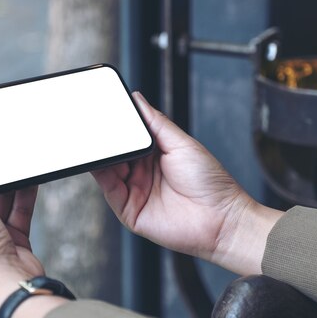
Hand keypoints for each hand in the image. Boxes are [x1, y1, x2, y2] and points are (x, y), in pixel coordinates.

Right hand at [92, 92, 282, 274]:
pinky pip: (109, 190)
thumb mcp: (181, 143)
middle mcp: (142, 172)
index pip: (128, 137)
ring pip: (107, 169)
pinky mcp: (129, 210)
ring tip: (96, 141)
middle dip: (105, 140)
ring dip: (100, 155)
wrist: (220, 218)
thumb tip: (137, 99)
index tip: (104, 110)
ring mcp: (135, 191)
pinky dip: (100, 175)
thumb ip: (156, 122)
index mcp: (154, 154)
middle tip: (96, 124)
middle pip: (115, 153)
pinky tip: (99, 162)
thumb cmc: (210, 181)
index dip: (116, 125)